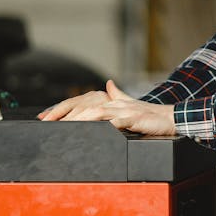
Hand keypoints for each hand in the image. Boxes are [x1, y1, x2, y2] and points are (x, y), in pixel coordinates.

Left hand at [38, 80, 175, 136]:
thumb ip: (118, 94)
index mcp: (111, 100)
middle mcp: (115, 103)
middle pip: (84, 106)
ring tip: (64, 127)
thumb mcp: (130, 103)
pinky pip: (114, 122)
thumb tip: (109, 83)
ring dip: (78, 119)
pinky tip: (91, 131)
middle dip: (64, 114)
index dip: (63, 108)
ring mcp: (124, 110)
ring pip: (96, 112)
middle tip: (47, 123)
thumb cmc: (149, 115)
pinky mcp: (133, 118)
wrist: (170, 118)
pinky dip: (102, 126)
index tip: (45, 117)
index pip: (82, 102)